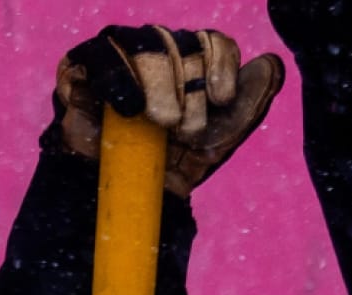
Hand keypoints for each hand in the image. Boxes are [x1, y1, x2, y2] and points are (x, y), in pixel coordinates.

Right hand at [50, 26, 284, 189]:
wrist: (124, 197)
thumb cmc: (172, 163)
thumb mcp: (219, 137)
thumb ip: (249, 102)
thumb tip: (271, 63)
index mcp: (190, 59)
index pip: (211, 41)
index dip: (221, 66)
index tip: (221, 99)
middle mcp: (156, 49)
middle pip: (180, 43)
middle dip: (189, 89)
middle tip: (183, 129)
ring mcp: (118, 55)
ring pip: (145, 46)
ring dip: (160, 86)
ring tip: (160, 123)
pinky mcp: (80, 69)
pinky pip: (100, 58)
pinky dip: (117, 80)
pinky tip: (129, 109)